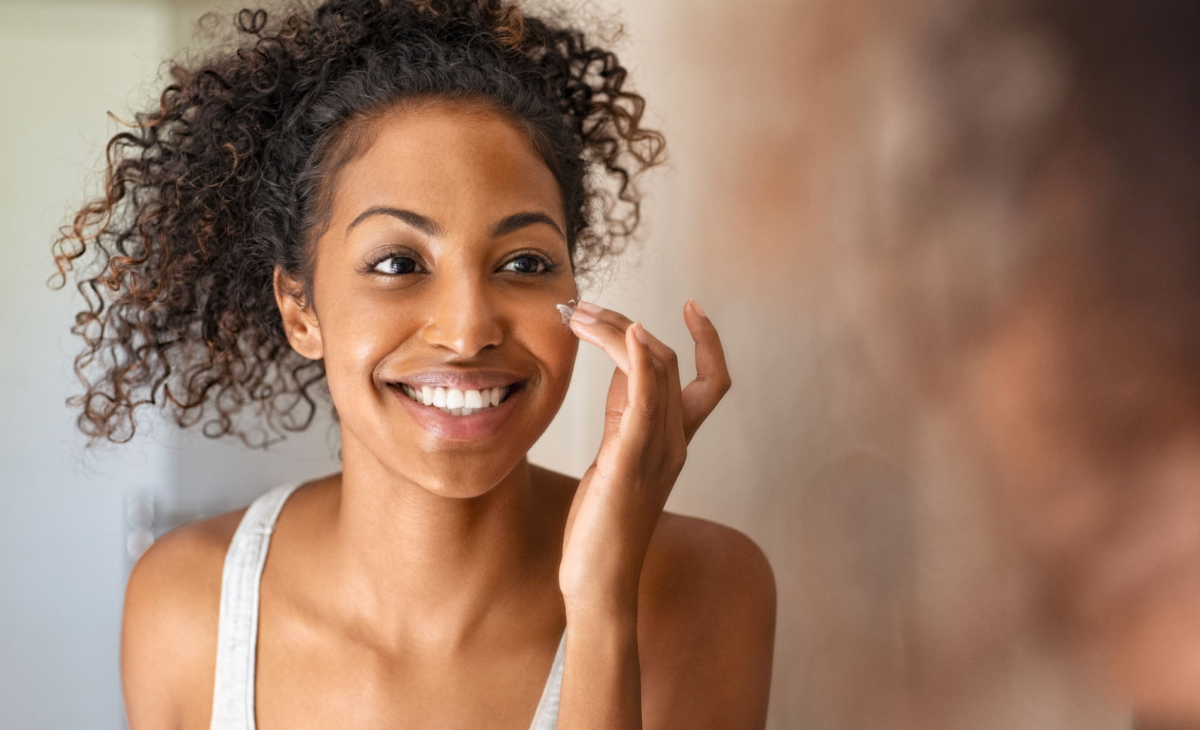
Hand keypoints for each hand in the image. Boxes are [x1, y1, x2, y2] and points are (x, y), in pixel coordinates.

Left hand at [558, 300, 730, 615]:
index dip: (709, 341)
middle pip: (669, 361)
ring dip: (619, 330)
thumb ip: (624, 412)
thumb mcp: (615, 455)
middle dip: (627, 324)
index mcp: (675, 441)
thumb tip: (620, 365)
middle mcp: (674, 441)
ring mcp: (657, 450)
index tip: (692, 305)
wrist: (598, 578)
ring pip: (655, 370)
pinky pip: (645, 399)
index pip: (711, 380)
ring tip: (580, 314)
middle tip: (583, 308)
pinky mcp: (630, 460)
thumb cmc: (603, 522)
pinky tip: (628, 333)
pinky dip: (639, 359)